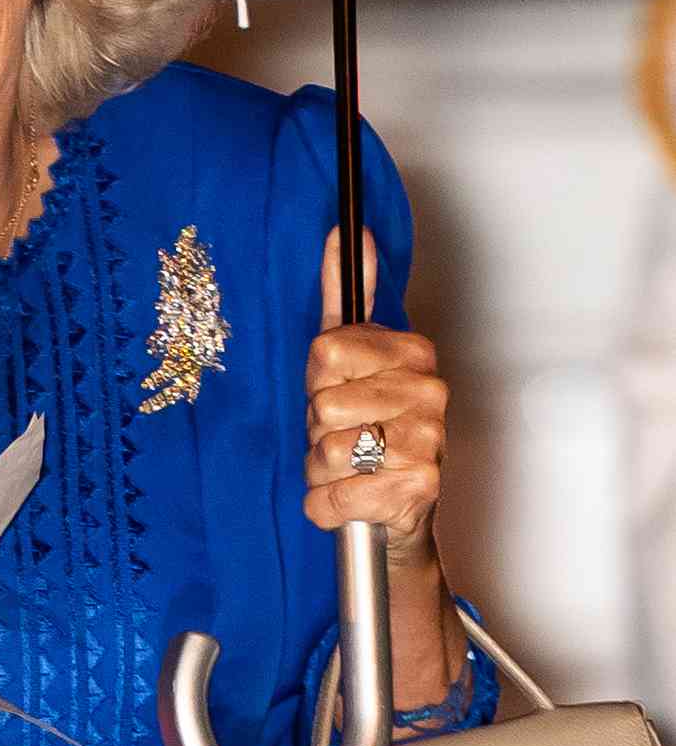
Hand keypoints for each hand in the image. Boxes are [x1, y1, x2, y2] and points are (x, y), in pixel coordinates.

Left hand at [303, 227, 447, 569]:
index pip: (324, 353)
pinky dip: (326, 508)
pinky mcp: (418, 489)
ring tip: (348, 469)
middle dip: (317, 429)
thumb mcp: (354, 359)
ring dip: (320, 470)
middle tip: (345, 437)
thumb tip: (346, 231)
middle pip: (321, 405)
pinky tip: (350, 500)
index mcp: (412, 353)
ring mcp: (428, 441)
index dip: (317, 383)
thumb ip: (346, 294)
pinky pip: (331, 496)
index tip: (340, 393)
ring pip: (324, 451)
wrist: (400, 514)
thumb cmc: (371, 433)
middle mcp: (429, 392)